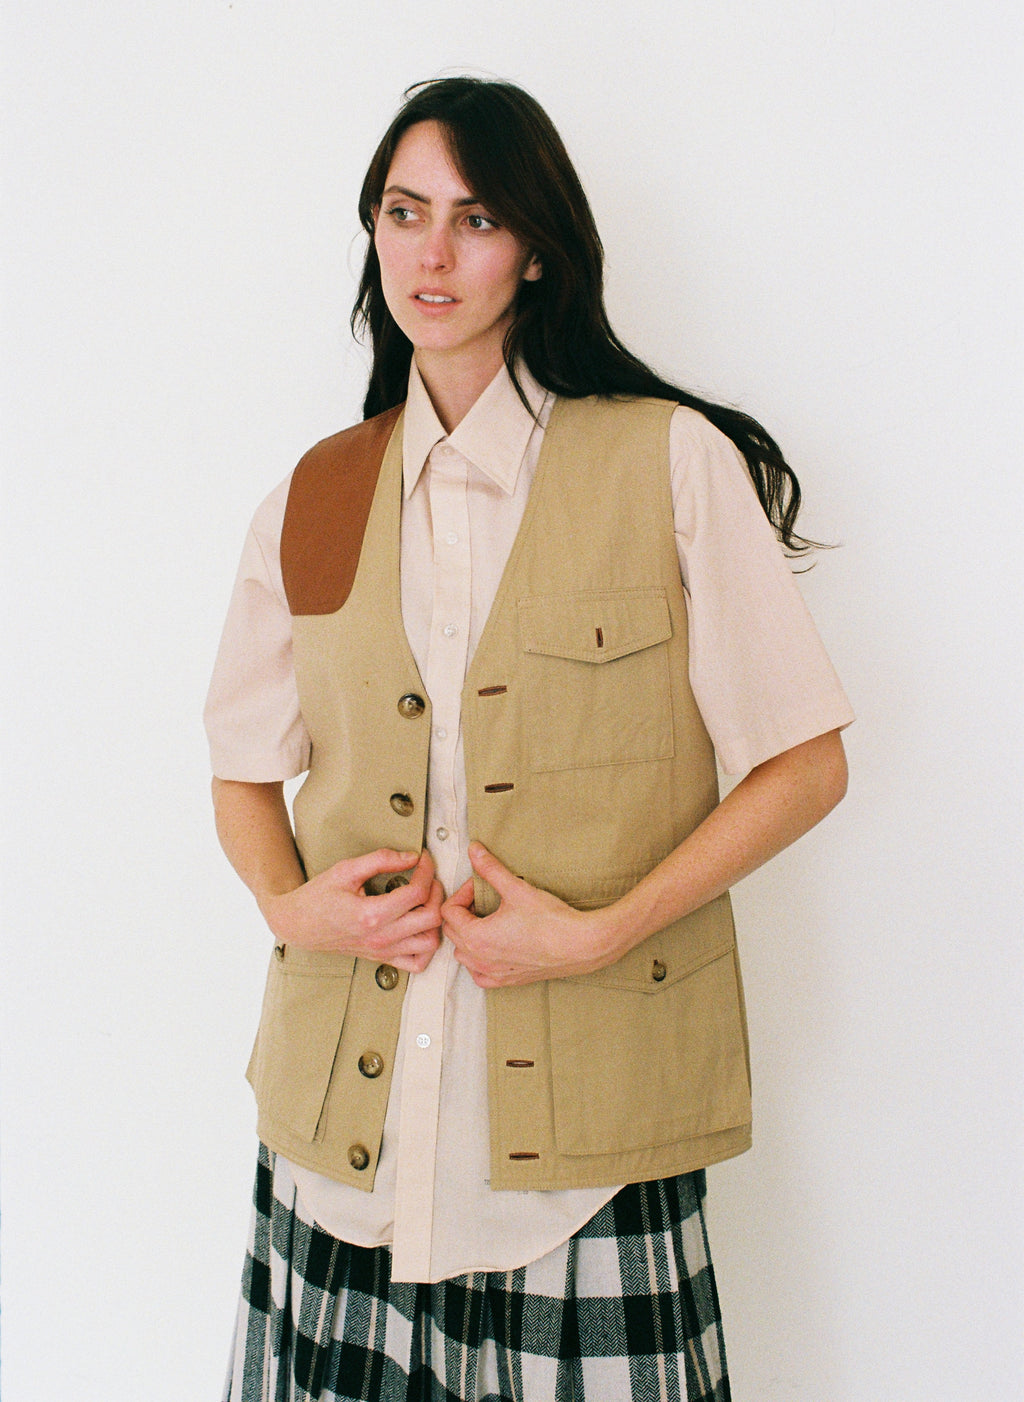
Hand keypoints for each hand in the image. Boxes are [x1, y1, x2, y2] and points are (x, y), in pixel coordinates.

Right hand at [260, 848, 442, 971]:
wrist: (298, 924)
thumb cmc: (318, 897)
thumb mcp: (346, 869)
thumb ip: (381, 859)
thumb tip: (411, 857)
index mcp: (371, 914)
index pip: (417, 892)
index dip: (427, 870)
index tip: (424, 859)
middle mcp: (380, 937)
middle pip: (431, 917)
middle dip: (437, 892)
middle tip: (428, 877)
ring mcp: (382, 951)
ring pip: (430, 943)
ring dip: (436, 920)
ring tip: (427, 901)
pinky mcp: (381, 958)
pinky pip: (417, 963)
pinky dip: (427, 947)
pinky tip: (421, 927)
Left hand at [441, 842, 621, 987]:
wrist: (580, 945)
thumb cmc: (550, 920)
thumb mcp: (516, 888)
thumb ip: (490, 868)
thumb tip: (474, 850)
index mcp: (476, 937)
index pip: (449, 912)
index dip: (462, 893)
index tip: (480, 885)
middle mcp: (479, 959)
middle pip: (452, 932)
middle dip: (464, 912)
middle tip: (483, 898)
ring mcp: (493, 974)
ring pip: (463, 955)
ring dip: (468, 936)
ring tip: (488, 920)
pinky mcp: (508, 981)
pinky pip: (480, 975)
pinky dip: (480, 961)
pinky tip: (494, 947)